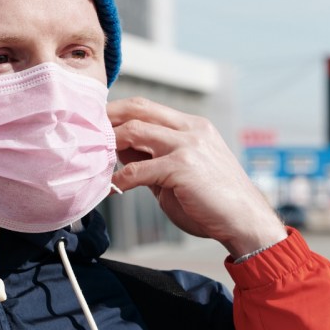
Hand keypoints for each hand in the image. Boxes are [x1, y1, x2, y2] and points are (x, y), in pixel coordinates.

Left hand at [108, 97, 285, 258]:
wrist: (245, 221)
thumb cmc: (211, 201)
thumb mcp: (178, 172)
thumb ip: (152, 158)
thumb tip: (119, 150)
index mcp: (192, 126)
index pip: (147, 107)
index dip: (117, 113)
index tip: (95, 125)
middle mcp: (191, 129)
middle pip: (138, 108)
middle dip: (107, 117)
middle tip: (85, 132)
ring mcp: (188, 145)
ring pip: (135, 130)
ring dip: (109, 143)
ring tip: (93, 158)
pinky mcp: (182, 166)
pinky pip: (138, 170)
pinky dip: (119, 179)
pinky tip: (111, 187)